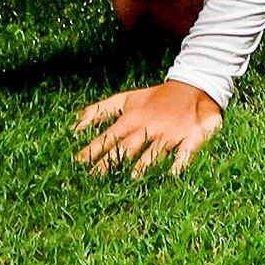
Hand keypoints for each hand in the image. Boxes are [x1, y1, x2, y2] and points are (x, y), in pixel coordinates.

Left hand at [72, 80, 224, 179]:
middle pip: (127, 147)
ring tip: (132, 177)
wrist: (190, 88)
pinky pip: (184, 154)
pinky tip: (172, 174)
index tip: (78, 162)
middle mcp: (148, 127)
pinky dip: (179, 164)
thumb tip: (75, 125)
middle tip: (96, 176)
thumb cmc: (152, 99)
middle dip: (112, 161)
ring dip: (144, 163)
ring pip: (154, 151)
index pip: (109, 136)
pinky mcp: (189, 139)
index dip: (93, 149)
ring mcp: (168, 134)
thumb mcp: (125, 100)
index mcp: (132, 118)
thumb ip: (99, 110)